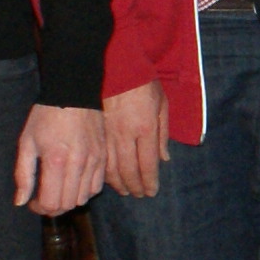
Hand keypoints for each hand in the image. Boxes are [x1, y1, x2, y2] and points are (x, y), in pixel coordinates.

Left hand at [18, 103, 106, 215]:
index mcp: (56, 160)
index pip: (51, 202)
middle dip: (52, 207)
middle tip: (43, 199)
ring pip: (83, 199)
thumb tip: (21, 201)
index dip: (39, 208)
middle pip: (67, 204)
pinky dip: (83, 192)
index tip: (32, 202)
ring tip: (58, 191)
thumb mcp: (27, 142)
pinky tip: (73, 183)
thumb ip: (23, 175)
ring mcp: (94, 162)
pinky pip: (96, 187)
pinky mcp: (103, 158)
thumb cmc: (46, 116)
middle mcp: (78, 164)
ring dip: (68, 201)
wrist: (74, 93)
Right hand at [101, 82, 167, 199]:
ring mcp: (108, 133)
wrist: (115, 64)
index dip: (149, 182)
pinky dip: (104, 172)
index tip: (151, 192)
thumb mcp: (162, 104)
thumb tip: (164, 160)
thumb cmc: (143, 82)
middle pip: (129, 170)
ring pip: (111, 167)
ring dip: (119, 183)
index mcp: (146, 127)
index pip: (148, 164)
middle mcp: (126, 134)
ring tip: (125, 191)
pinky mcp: (96, 130)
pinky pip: (99, 158)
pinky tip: (109, 178)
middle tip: (139, 195)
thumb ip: (163, 134)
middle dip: (135, 187)